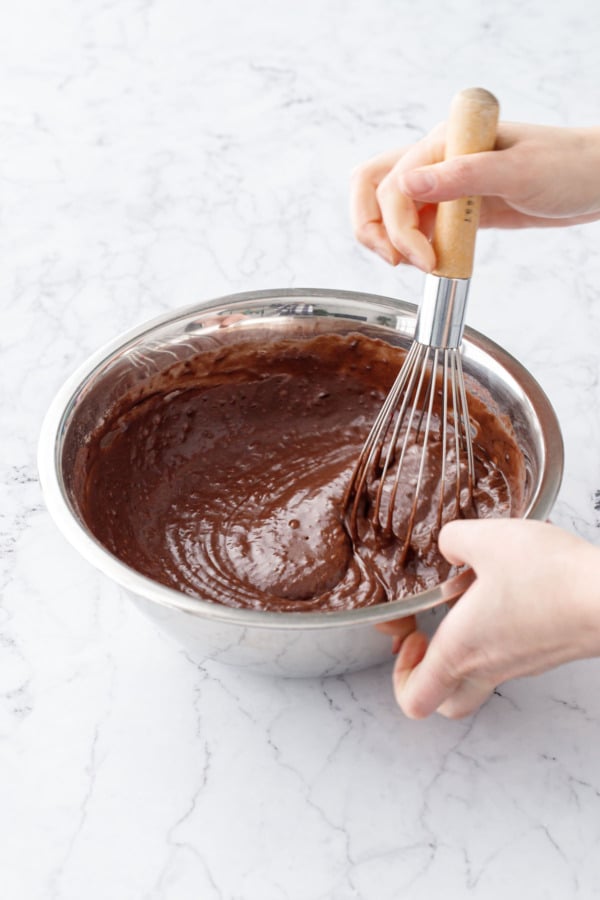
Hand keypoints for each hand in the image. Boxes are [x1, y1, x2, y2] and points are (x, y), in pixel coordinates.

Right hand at [350, 123, 599, 270]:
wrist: (596, 182)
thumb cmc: (567, 167)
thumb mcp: (517, 171)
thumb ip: (462, 176)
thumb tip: (406, 185)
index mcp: (445, 142)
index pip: (395, 185)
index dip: (399, 228)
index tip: (424, 261)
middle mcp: (436, 159)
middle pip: (374, 188)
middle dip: (372, 229)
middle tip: (398, 263)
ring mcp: (443, 184)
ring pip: (389, 209)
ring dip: (390, 240)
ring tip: (420, 266)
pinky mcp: (454, 207)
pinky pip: (416, 225)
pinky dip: (413, 247)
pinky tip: (432, 262)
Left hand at [392, 519, 599, 718]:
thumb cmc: (549, 577)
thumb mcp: (486, 539)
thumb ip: (454, 540)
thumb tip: (448, 546)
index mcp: (460, 650)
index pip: (415, 700)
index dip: (400, 677)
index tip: (410, 638)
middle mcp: (489, 667)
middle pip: (448, 702)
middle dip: (429, 676)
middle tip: (429, 636)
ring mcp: (522, 665)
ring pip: (480, 677)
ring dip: (466, 646)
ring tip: (470, 600)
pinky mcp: (547, 652)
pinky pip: (512, 655)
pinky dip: (500, 632)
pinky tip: (508, 589)